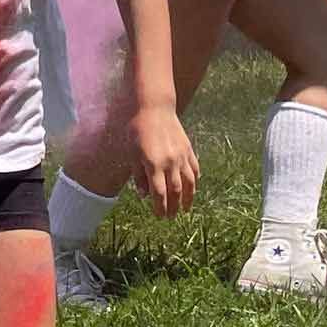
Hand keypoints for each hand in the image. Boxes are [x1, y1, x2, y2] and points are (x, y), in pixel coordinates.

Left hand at [130, 100, 198, 217]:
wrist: (154, 108)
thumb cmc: (137, 130)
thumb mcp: (132, 154)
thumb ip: (138, 175)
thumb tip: (143, 195)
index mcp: (154, 164)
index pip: (159, 193)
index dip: (160, 207)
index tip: (159, 216)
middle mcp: (170, 162)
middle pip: (175, 191)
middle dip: (173, 207)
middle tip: (171, 217)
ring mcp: (182, 155)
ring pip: (189, 182)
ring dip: (188, 198)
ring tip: (186, 209)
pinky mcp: (188, 148)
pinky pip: (194, 169)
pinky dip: (194, 181)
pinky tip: (193, 188)